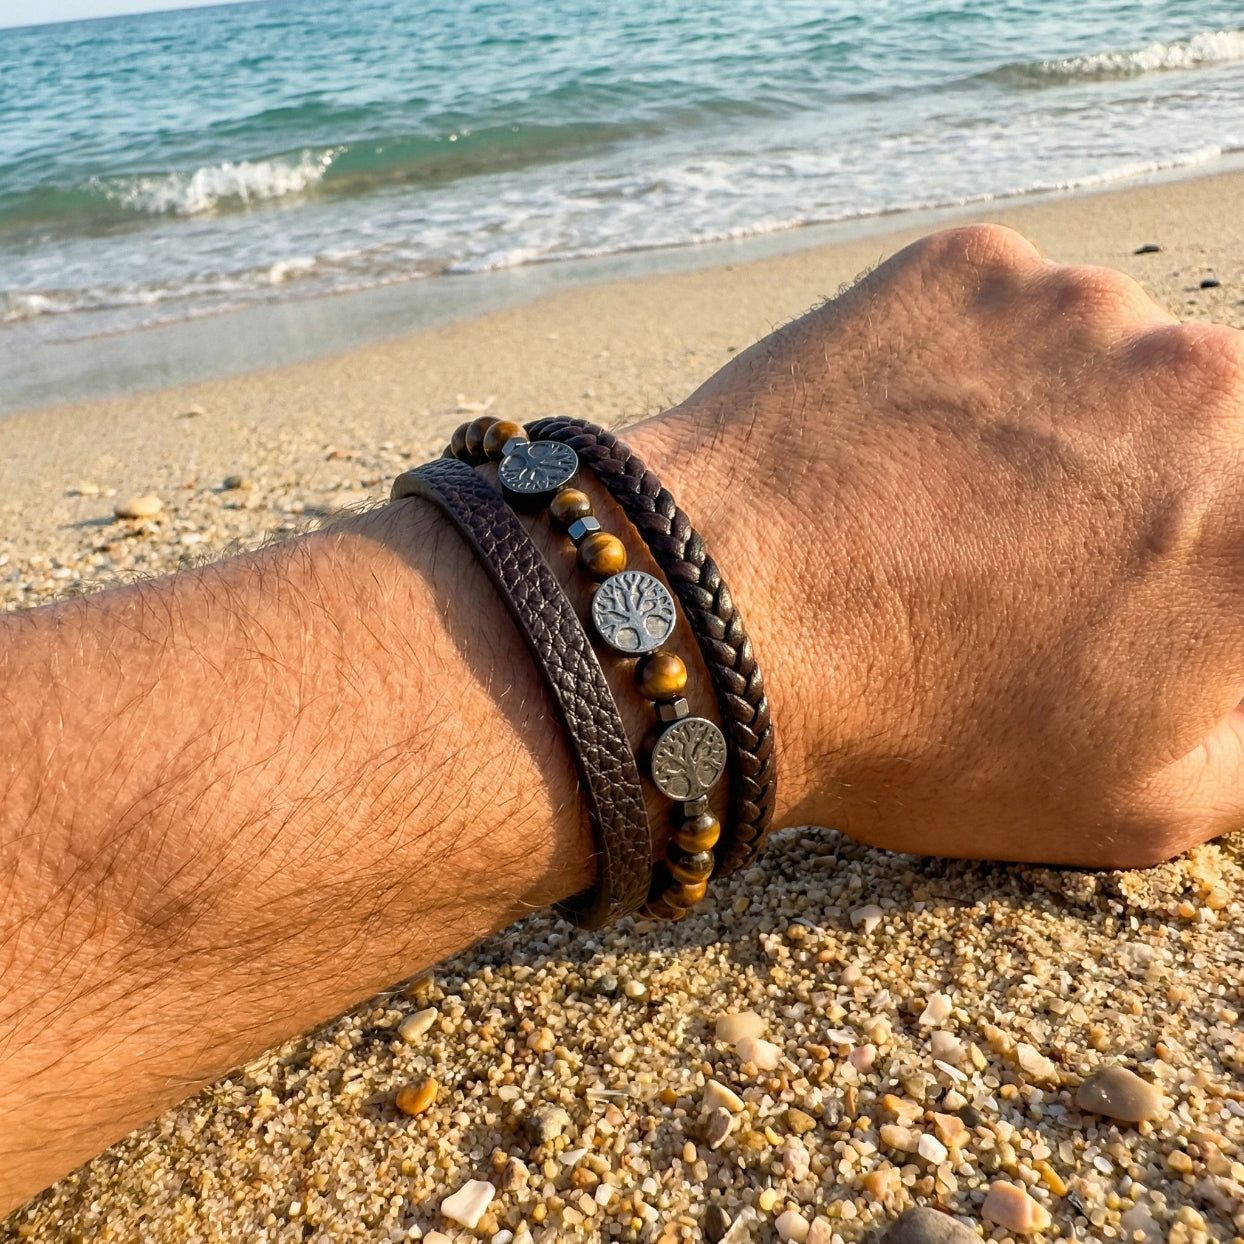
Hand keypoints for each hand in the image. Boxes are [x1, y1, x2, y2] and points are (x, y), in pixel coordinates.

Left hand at [633, 224, 1243, 866]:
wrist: (718, 622)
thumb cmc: (919, 733)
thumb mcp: (1134, 804)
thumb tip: (1236, 678)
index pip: (1241, 527)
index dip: (1189, 571)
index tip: (1132, 593)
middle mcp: (1209, 385)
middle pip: (1205, 436)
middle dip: (1144, 499)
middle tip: (1037, 562)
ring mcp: (1081, 306)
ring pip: (1105, 365)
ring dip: (1056, 430)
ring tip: (943, 510)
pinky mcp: (972, 266)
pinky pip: (1003, 317)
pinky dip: (969, 373)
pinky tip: (896, 447)